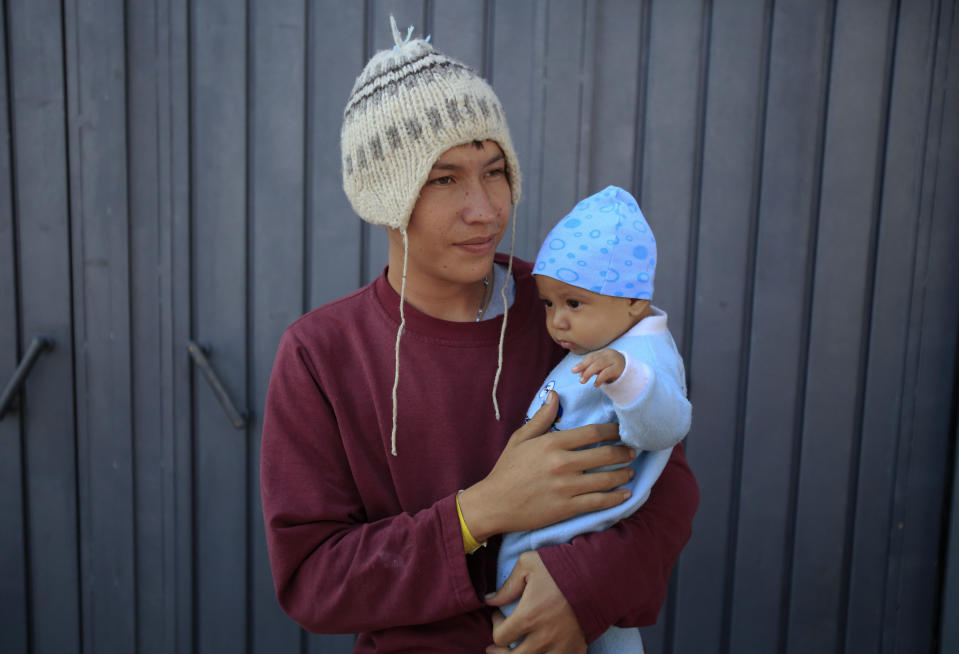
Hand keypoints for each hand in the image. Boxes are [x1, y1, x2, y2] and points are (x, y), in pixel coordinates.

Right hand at [457, 392, 634, 540]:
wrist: (494, 503)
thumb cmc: (507, 469)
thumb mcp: (520, 438)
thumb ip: (542, 418)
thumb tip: (555, 395)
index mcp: (552, 443)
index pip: (593, 433)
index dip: (613, 431)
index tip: (622, 431)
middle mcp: (562, 463)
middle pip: (605, 455)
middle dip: (624, 452)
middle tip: (633, 451)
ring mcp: (566, 487)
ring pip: (606, 479)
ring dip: (624, 475)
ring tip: (630, 471)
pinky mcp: (566, 508)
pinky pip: (599, 502)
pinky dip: (616, 498)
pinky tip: (625, 495)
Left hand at [485, 551, 586, 653]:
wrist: (598, 574)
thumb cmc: (561, 566)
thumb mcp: (529, 564)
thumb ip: (507, 585)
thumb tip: (489, 600)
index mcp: (529, 616)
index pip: (500, 637)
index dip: (495, 626)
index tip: (499, 614)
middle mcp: (543, 637)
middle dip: (500, 651)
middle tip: (496, 645)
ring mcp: (561, 645)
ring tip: (515, 651)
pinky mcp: (576, 648)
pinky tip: (541, 651)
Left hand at [571, 348, 624, 385]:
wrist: (631, 373)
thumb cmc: (613, 369)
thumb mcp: (602, 368)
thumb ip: (591, 368)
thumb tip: (578, 372)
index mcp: (604, 352)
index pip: (591, 356)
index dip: (582, 363)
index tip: (574, 370)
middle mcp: (609, 354)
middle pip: (594, 359)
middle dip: (583, 367)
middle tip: (576, 374)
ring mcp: (615, 361)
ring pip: (599, 365)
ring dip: (589, 373)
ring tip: (582, 381)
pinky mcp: (619, 369)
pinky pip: (607, 373)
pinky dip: (599, 378)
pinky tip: (595, 384)